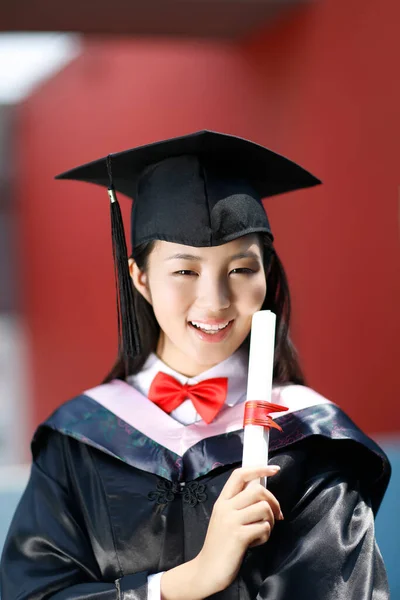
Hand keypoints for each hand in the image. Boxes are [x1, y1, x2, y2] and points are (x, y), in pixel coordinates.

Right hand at [194, 465, 281, 596]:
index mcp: (222, 501)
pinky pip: (263, 527)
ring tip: (262, 531)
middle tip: (277, 516)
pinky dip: (265, 535)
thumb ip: (238, 504)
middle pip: (257, 490)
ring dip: (270, 521)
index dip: (259, 469)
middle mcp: (225, 507)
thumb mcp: (225, 518)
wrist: (207, 570)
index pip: (239, 475)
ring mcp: (231, 521)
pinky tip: (256, 542)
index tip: (275, 469)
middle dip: (274, 502)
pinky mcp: (238, 536)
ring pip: (263, 508)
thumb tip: (262, 494)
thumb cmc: (220, 544)